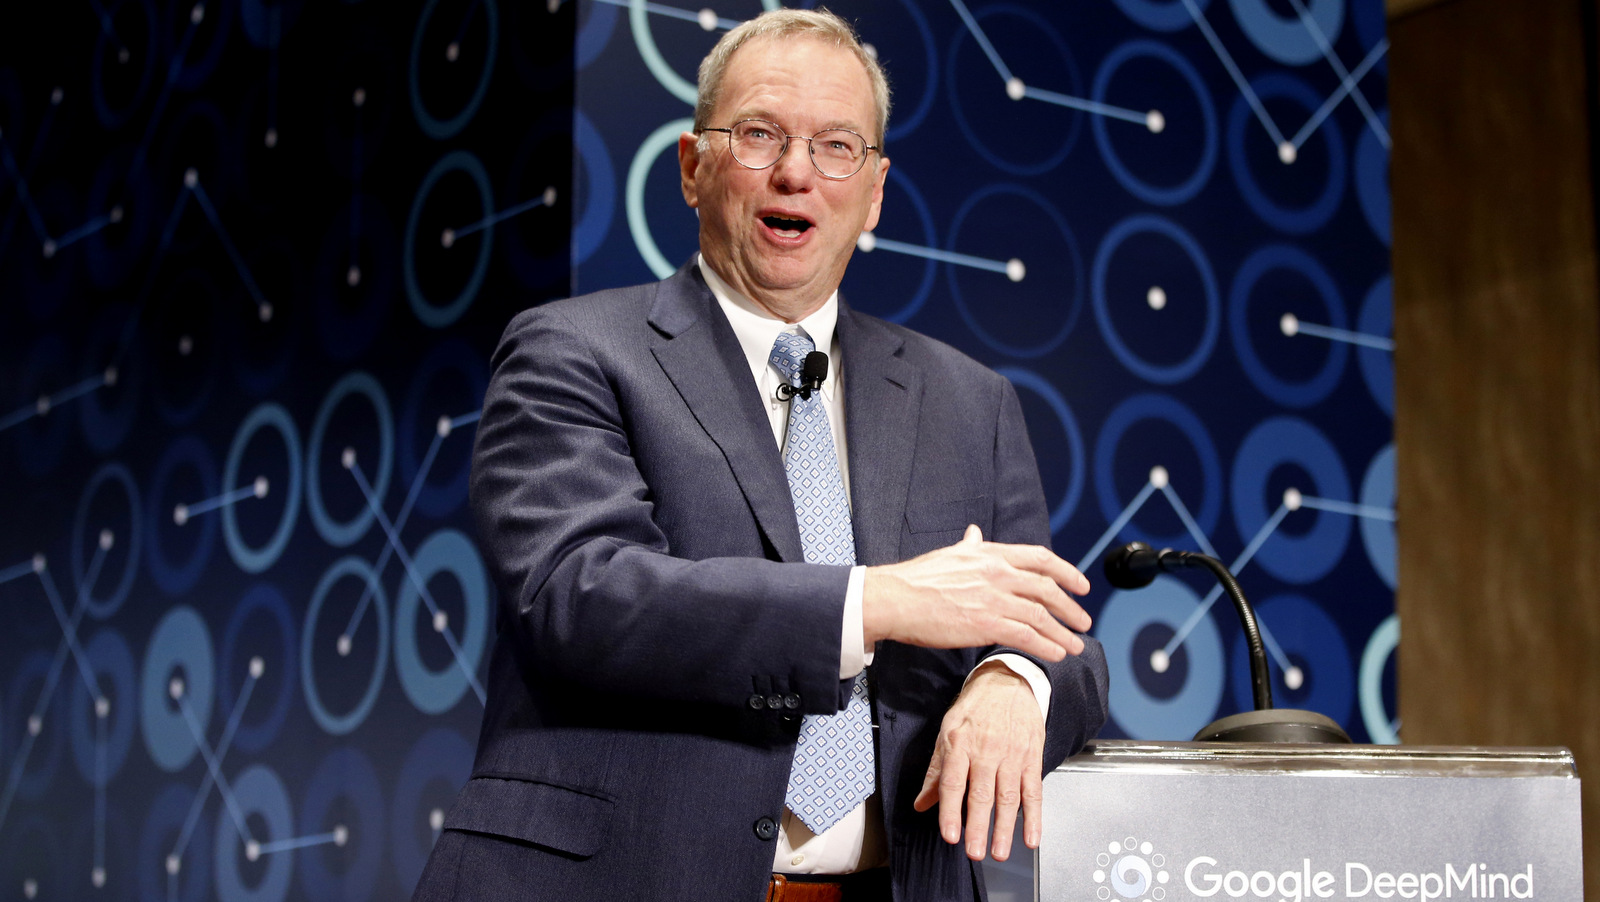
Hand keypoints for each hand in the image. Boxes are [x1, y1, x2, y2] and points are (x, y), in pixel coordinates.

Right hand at [862, 525, 1090, 659]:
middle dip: (1071, 607)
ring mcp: (993, 598)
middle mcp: (998, 573)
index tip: (1082, 586)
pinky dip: (1045, 645)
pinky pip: (1026, 635)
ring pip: (1041, 615)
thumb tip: (975, 533)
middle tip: (1084, 621)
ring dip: (1063, 632)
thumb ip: (970, 545)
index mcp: (991, 554)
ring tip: (1075, 645)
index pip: (1041, 559)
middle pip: (1047, 588)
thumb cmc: (918, 578)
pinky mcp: (986, 623)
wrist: (895, 598)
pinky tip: (1056, 653)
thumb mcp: (950, 554)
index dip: (1067, 571)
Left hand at [913, 662, 1044, 860]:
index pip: (953, 782)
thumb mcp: (947, 732)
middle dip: (978, 826)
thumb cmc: (974, 709)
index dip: (951, 811)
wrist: (1008, 682)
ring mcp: (1011, 755)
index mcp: (960, 744)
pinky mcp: (1032, 758)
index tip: (950, 834)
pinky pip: (1034, 791)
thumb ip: (935, 771)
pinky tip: (1031, 837)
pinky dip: (1034, 817)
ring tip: (999, 852)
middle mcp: (986, 750)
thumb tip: (922, 803)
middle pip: (981, 793)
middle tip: (975, 852)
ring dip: (1004, 828)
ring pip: (1008, 797)